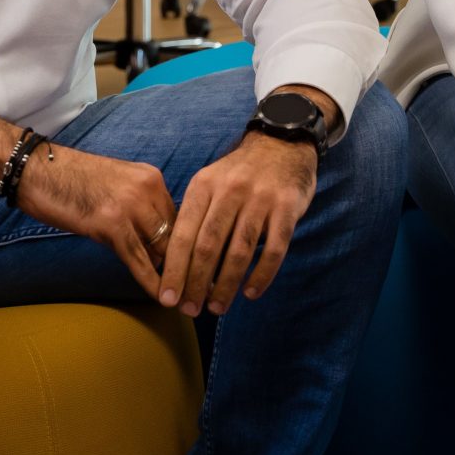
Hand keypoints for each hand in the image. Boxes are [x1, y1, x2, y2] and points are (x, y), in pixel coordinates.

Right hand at [16, 145, 178, 297]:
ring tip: (183, 300)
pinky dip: (152, 281)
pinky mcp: (111, 223)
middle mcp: (147, 188)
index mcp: (151, 178)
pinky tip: (161, 298)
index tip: (194, 268)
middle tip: (194, 288)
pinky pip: (138, 258)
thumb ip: (139, 210)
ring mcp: (130, 204)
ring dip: (174, 277)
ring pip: (163, 247)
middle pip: (177, 233)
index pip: (181, 217)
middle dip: (185, 263)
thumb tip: (154, 244)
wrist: (37, 170)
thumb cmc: (70, 181)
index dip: (186, 246)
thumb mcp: (117, 189)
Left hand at [157, 131, 315, 317]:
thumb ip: (194, 216)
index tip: (167, 298)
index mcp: (204, 186)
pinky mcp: (287, 208)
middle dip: (197, 283)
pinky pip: (274, 249)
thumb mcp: (210, 183)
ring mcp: (260, 199)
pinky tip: (250, 292)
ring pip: (239, 251)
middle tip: (191, 310)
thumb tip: (173, 264)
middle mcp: (230, 191)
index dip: (174, 270)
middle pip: (208, 246)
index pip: (183, 234)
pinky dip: (261, 275)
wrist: (282, 144)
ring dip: (226, 285)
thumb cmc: (238, 174)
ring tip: (217, 307)